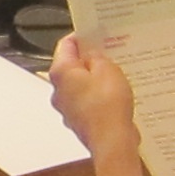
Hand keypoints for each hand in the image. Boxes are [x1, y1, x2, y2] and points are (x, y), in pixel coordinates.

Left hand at [47, 33, 141, 172]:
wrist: (112, 141)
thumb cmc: (108, 104)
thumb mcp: (108, 69)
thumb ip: (97, 57)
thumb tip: (92, 54)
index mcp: (60, 72)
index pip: (66, 45)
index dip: (82, 37)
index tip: (96, 33)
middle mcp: (57, 90)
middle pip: (72, 66)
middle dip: (90, 59)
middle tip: (110, 53)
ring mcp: (66, 107)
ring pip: (80, 86)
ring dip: (95, 79)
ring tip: (116, 75)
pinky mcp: (78, 121)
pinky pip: (88, 102)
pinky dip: (99, 97)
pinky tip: (116, 96)